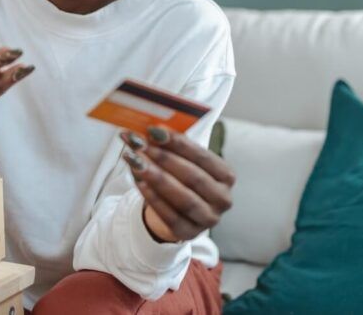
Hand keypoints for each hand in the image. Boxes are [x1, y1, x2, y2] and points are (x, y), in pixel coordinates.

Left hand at [120, 126, 234, 242]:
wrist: (174, 211)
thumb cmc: (181, 178)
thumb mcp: (184, 161)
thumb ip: (174, 146)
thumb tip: (155, 128)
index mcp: (226, 176)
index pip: (202, 157)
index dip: (178, 143)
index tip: (154, 130)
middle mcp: (223, 199)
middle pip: (192, 177)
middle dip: (164, 158)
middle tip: (140, 144)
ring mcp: (209, 219)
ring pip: (183, 197)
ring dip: (157, 177)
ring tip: (136, 161)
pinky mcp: (189, 233)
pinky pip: (170, 216)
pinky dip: (153, 197)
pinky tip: (139, 182)